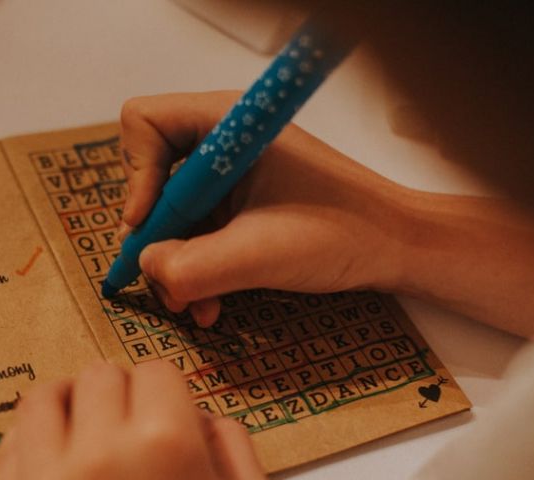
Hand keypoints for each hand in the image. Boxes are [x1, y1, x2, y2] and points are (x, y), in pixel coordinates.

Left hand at [0, 361, 273, 479]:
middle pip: (98, 376)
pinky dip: (32, 446)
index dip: (167, 389)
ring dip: (68, 404)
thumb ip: (231, 445)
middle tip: (131, 422)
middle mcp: (101, 454)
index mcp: (167, 445)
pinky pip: (9, 452)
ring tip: (83, 427)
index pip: (155, 370)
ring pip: (41, 401)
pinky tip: (54, 462)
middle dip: (122, 392)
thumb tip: (198, 414)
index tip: (167, 406)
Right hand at [120, 91, 410, 327]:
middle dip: (154, 235)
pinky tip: (210, 302)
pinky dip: (194, 269)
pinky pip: (193, 234)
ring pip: (169, 216)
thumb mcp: (256, 256)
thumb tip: (147, 269)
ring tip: (193, 302)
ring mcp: (229, 176)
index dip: (135, 175)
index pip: (144, 124)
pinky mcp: (238, 206)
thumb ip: (189, 266)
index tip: (147, 223)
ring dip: (174, 264)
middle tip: (162, 274)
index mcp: (228, 125)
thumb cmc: (345, 233)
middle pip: (150, 176)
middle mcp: (223, 143)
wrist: (397, 249)